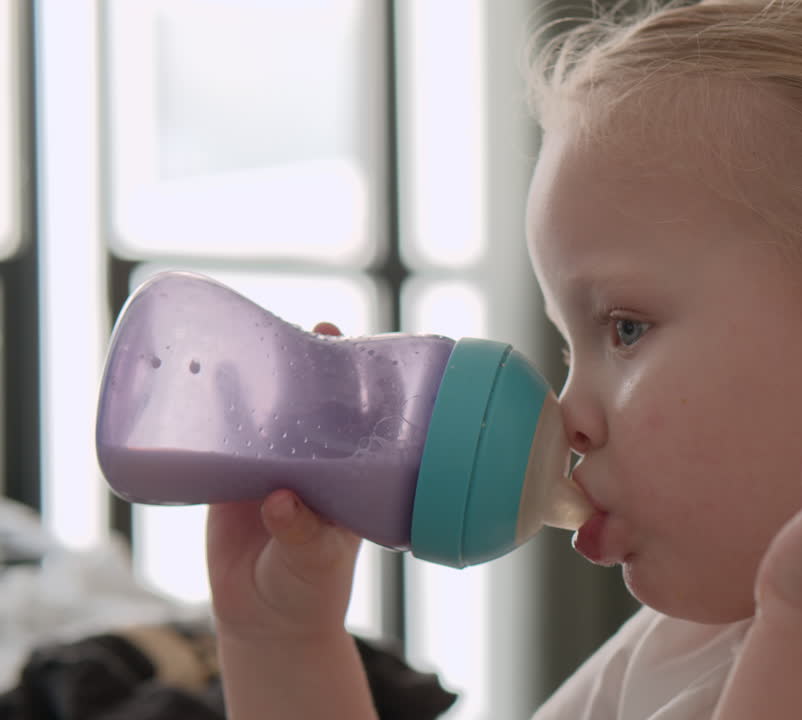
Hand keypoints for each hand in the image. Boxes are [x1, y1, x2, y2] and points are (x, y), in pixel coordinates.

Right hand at [205, 322, 361, 644]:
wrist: (266, 621)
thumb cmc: (309, 589)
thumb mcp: (314, 562)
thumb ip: (302, 532)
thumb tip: (281, 500)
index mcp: (353, 478)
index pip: (365, 422)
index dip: (367, 385)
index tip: (369, 354)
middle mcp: (318, 465)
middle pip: (319, 405)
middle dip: (317, 366)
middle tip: (317, 329)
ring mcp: (275, 468)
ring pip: (272, 416)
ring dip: (265, 380)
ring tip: (255, 340)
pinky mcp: (234, 481)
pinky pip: (225, 439)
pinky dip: (216, 412)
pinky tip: (207, 379)